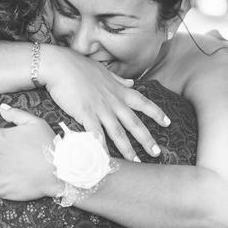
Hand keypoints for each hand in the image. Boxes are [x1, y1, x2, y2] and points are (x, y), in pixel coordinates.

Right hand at [41, 46, 169, 161]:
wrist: (60, 64)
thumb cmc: (79, 66)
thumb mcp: (104, 72)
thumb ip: (119, 80)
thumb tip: (132, 82)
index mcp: (119, 90)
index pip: (143, 102)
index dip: (156, 113)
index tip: (167, 123)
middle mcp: (114, 101)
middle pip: (134, 123)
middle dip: (147, 139)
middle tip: (157, 153)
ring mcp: (101, 109)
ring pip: (118, 133)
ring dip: (128, 149)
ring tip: (136, 162)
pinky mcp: (86, 115)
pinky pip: (96, 135)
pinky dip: (101, 149)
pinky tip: (105, 160)